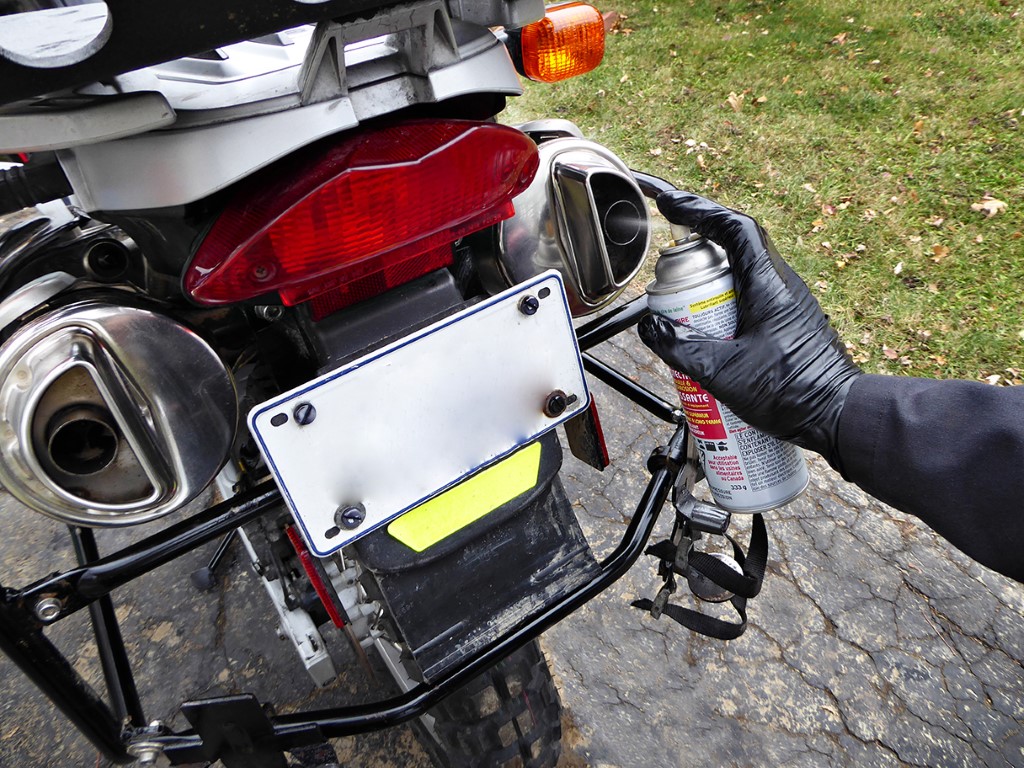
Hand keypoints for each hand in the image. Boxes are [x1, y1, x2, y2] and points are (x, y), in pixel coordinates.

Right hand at [638, 192, 861, 468]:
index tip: (668, 203)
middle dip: (696, 244)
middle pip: (734, 245)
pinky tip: (706, 325)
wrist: (840, 416)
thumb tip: (650, 328)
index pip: (732, 227)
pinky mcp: (787, 322)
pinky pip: (749, 296)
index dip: (698, 209)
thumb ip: (680, 348)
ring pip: (740, 271)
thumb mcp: (723, 373)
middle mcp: (780, 285)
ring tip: (679, 297)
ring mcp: (786, 302)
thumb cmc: (793, 393)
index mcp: (767, 285)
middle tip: (666, 259)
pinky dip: (722, 299)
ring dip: (708, 276)